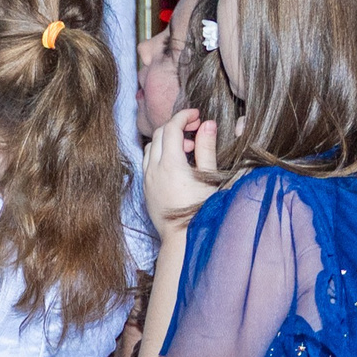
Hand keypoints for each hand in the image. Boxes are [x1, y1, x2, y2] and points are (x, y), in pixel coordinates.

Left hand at [143, 108, 217, 230]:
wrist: (184, 242)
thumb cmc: (204, 212)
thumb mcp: (210, 178)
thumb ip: (206, 149)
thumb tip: (207, 124)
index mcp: (169, 164)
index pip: (171, 127)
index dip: (184, 116)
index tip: (197, 114)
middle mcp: (153, 169)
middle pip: (159, 134)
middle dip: (176, 126)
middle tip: (196, 129)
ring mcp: (147, 180)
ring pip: (151, 147)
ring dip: (167, 141)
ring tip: (188, 149)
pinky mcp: (146, 190)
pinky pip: (148, 162)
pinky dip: (160, 154)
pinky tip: (177, 164)